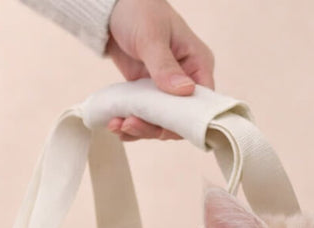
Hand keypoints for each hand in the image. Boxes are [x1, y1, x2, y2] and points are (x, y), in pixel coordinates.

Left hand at [105, 0, 214, 140]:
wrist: (111, 8)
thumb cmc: (139, 10)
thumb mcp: (151, 36)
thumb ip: (165, 66)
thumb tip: (185, 91)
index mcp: (198, 64)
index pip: (202, 103)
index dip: (186, 120)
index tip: (163, 127)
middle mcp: (186, 80)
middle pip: (180, 119)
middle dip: (155, 127)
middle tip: (131, 124)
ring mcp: (166, 90)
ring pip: (160, 122)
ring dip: (140, 129)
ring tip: (118, 125)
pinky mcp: (148, 94)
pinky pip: (144, 117)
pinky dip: (131, 124)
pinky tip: (116, 125)